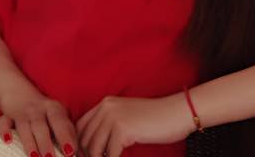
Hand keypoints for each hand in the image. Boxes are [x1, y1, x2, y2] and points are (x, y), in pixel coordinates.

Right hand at [0, 88, 77, 156]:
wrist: (20, 92)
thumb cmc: (45, 112)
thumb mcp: (58, 116)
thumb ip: (68, 132)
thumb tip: (78, 153)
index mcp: (53, 109)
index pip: (59, 121)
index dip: (64, 135)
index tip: (70, 152)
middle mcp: (37, 109)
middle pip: (40, 125)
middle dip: (45, 143)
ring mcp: (21, 112)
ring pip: (24, 126)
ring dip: (28, 142)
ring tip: (33, 156)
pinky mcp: (7, 115)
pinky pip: (3, 121)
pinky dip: (4, 130)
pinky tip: (7, 140)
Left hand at [76, 94, 194, 156]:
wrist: (175, 113)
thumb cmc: (155, 119)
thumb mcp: (127, 116)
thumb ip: (110, 125)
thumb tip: (97, 146)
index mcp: (105, 103)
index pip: (80, 125)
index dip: (79, 143)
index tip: (83, 156)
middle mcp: (106, 107)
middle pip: (84, 136)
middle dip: (86, 154)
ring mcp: (113, 117)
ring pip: (94, 147)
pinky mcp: (123, 129)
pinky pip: (110, 153)